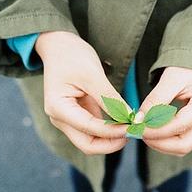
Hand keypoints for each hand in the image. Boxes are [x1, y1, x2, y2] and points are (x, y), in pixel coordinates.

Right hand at [35, 31, 130, 154]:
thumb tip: (130, 118)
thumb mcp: (93, 74)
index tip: (133, 126)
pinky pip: (94, 131)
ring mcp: (67, 120)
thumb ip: (110, 99)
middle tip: (133, 133)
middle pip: (87, 145)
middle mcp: (59, 119)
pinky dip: (108, 131)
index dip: (113, 131)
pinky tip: (123, 123)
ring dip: (111, 139)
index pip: (89, 128)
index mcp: (58, 108)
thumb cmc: (72, 56)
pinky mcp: (76, 117)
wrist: (58, 46)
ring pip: (91, 141)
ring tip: (131, 128)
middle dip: (111, 143)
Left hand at [137, 66, 191, 156]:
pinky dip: (168, 140)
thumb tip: (139, 120)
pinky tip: (155, 130)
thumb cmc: (190, 66)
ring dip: (162, 144)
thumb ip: (156, 100)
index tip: (138, 127)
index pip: (180, 126)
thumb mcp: (171, 78)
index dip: (156, 130)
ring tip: (145, 131)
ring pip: (184, 147)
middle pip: (185, 144)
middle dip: (159, 143)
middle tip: (139, 133)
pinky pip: (184, 142)